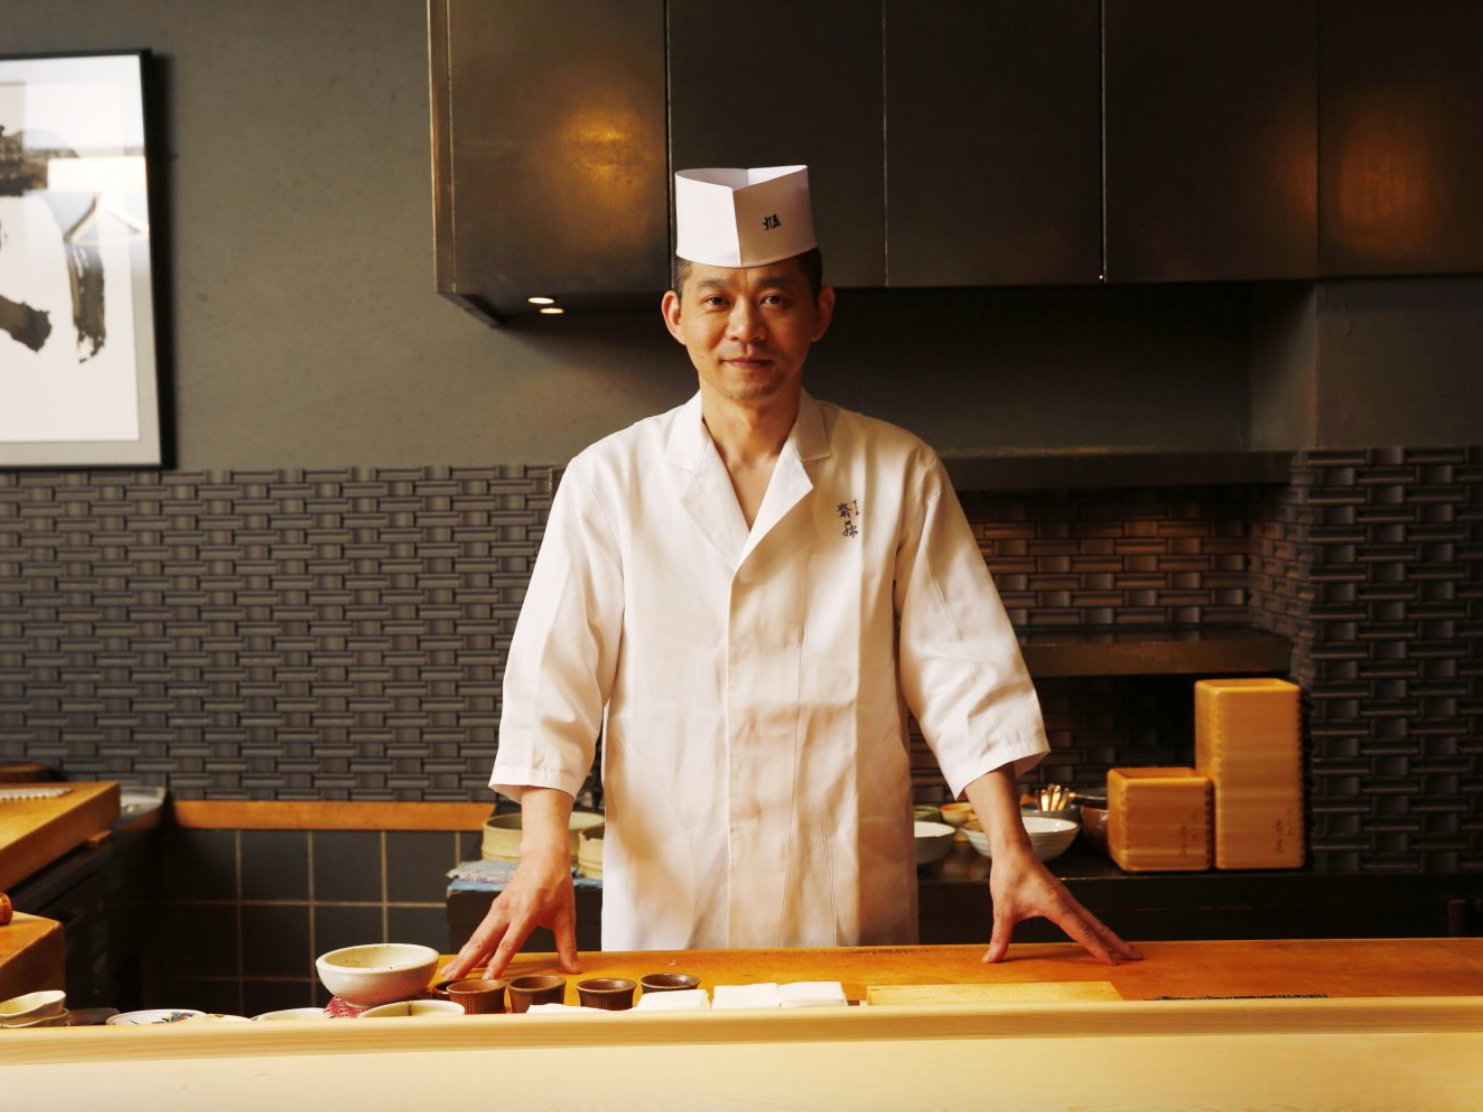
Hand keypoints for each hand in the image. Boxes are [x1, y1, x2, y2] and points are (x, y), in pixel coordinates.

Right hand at [439, 847, 582, 981]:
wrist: (544, 856)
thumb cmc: (557, 885)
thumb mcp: (566, 916)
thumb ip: (567, 945)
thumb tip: (574, 970)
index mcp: (526, 912)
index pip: (509, 943)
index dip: (497, 963)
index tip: (487, 980)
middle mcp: (507, 911)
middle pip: (482, 940)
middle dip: (466, 962)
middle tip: (451, 981)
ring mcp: (498, 909)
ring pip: (477, 936)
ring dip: (462, 956)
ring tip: (448, 975)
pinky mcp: (494, 909)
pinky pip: (480, 932)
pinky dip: (469, 947)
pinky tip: (461, 962)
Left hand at [983, 845, 1141, 965]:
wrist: (1013, 850)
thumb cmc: (1009, 875)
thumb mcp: (1003, 908)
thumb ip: (1000, 936)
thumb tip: (991, 959)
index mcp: (1056, 905)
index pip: (1081, 931)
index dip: (1097, 947)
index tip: (1113, 962)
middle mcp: (1067, 901)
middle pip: (1097, 926)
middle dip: (1116, 943)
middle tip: (1136, 957)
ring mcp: (1068, 899)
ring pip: (1094, 921)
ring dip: (1110, 935)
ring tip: (1126, 950)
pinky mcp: (1064, 898)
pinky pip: (1086, 916)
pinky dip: (1098, 928)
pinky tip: (1100, 936)